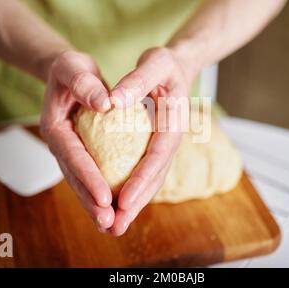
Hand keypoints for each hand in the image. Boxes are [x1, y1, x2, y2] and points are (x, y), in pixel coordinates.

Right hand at [40, 50, 113, 231]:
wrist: (69, 75)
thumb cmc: (72, 69)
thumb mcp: (74, 66)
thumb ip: (84, 83)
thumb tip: (105, 103)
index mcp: (55, 128)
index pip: (73, 156)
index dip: (88, 177)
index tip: (104, 197)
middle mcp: (61, 145)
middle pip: (76, 178)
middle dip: (92, 202)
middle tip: (109, 222)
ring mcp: (71, 153)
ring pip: (83, 184)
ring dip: (97, 206)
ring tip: (113, 226)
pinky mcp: (83, 155)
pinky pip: (93, 177)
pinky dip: (104, 194)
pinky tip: (118, 209)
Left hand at [108, 47, 195, 235]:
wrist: (176, 69)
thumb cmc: (165, 64)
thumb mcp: (155, 62)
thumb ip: (137, 81)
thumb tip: (112, 102)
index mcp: (174, 122)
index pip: (158, 155)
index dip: (141, 179)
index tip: (123, 200)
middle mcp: (171, 140)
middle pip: (156, 177)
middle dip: (136, 203)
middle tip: (115, 226)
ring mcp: (163, 147)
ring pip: (150, 181)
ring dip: (133, 205)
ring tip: (113, 226)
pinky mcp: (153, 149)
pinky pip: (144, 174)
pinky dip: (131, 191)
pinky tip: (115, 205)